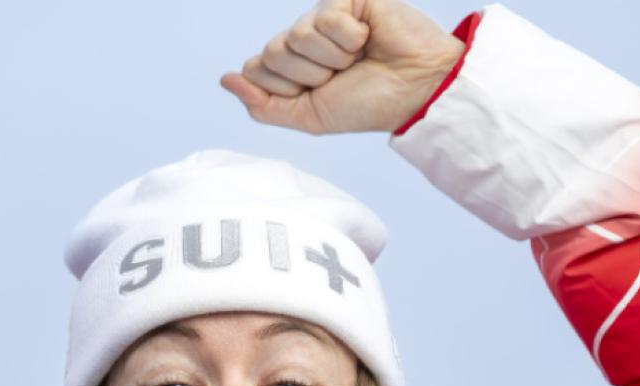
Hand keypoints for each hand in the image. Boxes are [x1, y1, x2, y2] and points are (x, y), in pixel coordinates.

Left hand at [221, 0, 464, 134]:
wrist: (414, 91)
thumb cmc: (368, 103)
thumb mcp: (309, 116)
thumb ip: (263, 105)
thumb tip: (224, 79)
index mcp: (290, 61)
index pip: (254, 67)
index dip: (285, 88)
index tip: (321, 92)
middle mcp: (301, 35)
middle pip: (270, 53)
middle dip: (308, 75)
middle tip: (342, 75)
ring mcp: (321, 14)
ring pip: (295, 37)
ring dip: (331, 60)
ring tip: (358, 57)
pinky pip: (325, 20)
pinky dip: (349, 40)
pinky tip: (367, 37)